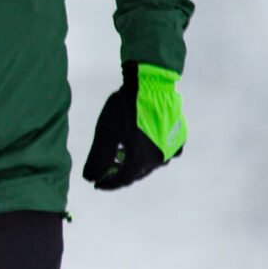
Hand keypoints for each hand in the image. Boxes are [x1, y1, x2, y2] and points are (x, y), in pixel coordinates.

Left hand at [81, 62, 182, 190]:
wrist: (151, 85)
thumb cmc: (125, 109)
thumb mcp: (105, 133)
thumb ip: (97, 158)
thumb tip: (89, 178)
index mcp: (141, 159)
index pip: (122, 180)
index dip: (107, 183)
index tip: (96, 183)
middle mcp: (159, 158)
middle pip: (136, 173)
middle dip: (119, 174)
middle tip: (106, 172)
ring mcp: (171, 148)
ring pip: (150, 163)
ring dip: (134, 164)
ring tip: (120, 158)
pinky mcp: (178, 137)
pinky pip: (163, 151)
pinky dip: (150, 152)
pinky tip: (141, 145)